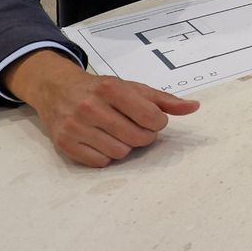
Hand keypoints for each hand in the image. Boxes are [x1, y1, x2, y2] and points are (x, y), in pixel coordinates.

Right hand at [3, 49, 199, 166]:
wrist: (57, 90)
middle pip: (137, 138)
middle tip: (134, 127)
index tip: (152, 119)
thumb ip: (164, 99)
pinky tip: (101, 141)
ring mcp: (75, 127)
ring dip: (124, 146)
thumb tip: (194, 107)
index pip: (150, 117)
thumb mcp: (132, 88)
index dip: (158, 123)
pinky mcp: (65, 144)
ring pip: (120, 153)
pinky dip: (106, 155)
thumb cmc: (101, 90)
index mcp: (111, 89)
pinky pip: (100, 162)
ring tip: (116, 133)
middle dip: (143, 136)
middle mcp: (90, 107)